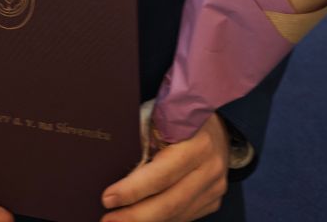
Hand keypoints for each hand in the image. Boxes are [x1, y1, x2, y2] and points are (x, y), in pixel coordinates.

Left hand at [100, 113, 228, 221]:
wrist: (219, 124)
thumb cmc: (183, 115)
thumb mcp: (164, 116)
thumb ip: (145, 138)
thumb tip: (114, 164)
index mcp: (197, 144)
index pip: (161, 175)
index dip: (133, 189)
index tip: (108, 198)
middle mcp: (209, 169)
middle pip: (169, 202)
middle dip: (135, 215)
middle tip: (108, 219)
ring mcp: (214, 187)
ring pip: (176, 214)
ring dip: (146, 221)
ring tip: (119, 221)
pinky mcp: (213, 199)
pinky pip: (184, 215)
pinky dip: (162, 218)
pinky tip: (142, 218)